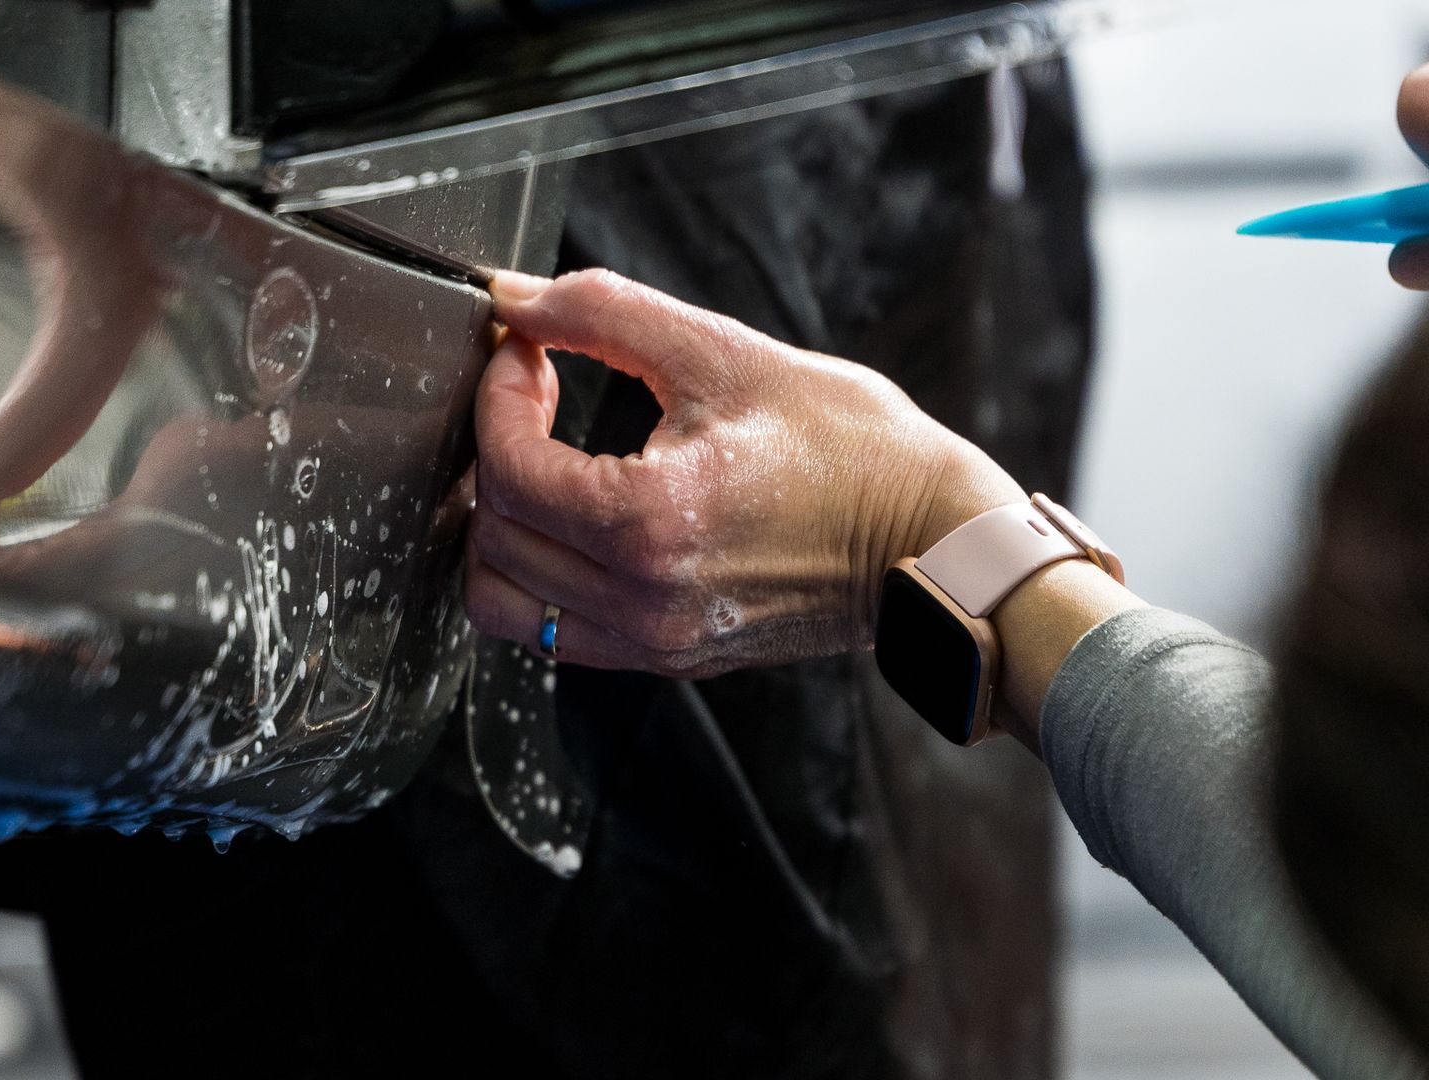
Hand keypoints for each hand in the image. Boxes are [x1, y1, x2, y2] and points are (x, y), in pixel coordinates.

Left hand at [463, 269, 1022, 678]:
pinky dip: (540, 578)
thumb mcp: (726, 355)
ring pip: (505, 602)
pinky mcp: (671, 656)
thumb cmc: (855, 450)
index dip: (497, 393)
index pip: (508, 468)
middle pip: (495, 535)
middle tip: (536, 389)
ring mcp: (655, 640)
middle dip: (495, 448)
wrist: (933, 538)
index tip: (526, 351)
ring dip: (502, 526)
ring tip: (543, 464)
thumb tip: (517, 299)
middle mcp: (644, 599)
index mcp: (653, 523)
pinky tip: (576, 519)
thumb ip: (605, 315)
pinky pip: (556, 634)